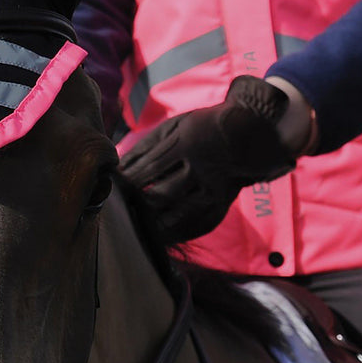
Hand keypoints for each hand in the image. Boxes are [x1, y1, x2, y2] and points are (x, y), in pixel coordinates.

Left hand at [119, 76, 297, 244]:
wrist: (249, 134)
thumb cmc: (201, 129)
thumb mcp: (173, 127)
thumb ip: (144, 147)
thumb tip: (116, 168)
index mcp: (187, 144)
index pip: (150, 169)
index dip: (129, 182)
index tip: (112, 190)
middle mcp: (202, 169)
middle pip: (163, 194)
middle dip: (138, 205)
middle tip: (117, 213)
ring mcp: (214, 190)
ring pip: (179, 214)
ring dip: (154, 223)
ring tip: (134, 227)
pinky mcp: (223, 205)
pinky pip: (197, 226)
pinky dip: (176, 233)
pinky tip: (159, 235)